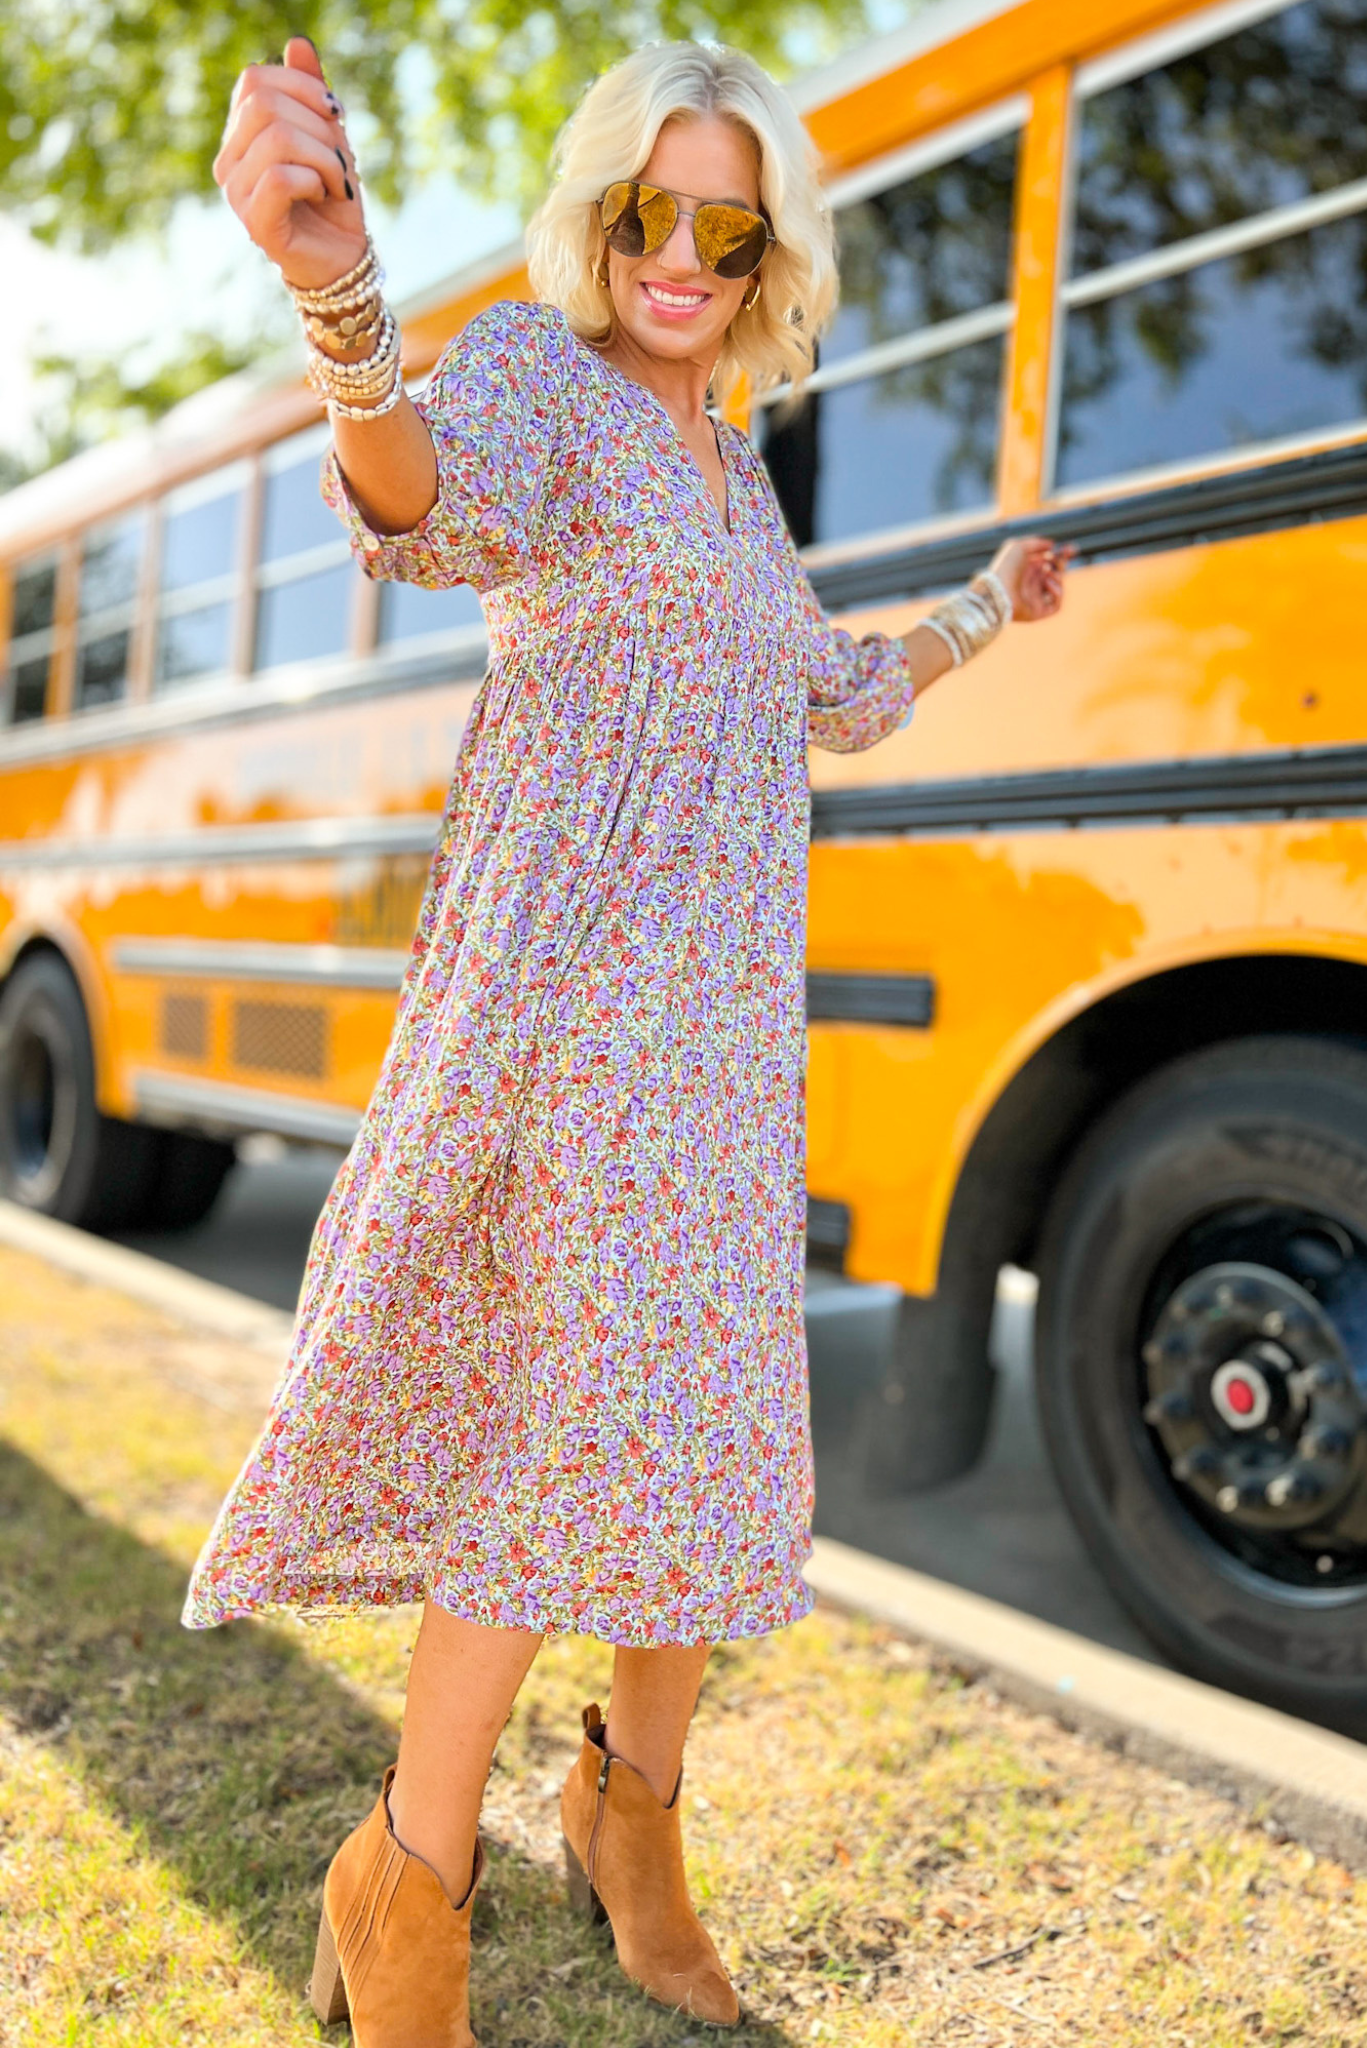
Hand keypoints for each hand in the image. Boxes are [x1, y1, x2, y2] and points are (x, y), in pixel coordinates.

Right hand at [214, 36, 365, 289]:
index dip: (303, 87)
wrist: (342, 258)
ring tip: (336, 183)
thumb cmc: (333, 198)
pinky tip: (322, 197)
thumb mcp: (328, 135)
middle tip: (340, 157)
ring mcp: (236, 194)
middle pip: (265, 105)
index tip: (335, 114)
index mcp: (240, 135)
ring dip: (325, 158)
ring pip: (278, 140)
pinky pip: (282, 177)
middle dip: (319, 125)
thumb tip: (296, 44)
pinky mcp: (254, 223)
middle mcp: (228, 162)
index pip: (254, 80)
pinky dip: (315, 182)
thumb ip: (311, 92)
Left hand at [988, 535, 1073, 621]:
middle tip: (1058, 560)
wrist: (998, 590)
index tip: (1071, 549)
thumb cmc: (1005, 567)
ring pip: (1058, 587)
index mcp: (1026, 569)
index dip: (1062, 555)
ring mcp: (1035, 599)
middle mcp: (1031, 584)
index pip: (1049, 562)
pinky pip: (1056, 605)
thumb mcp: (1019, 547)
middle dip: (1061, 564)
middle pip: (1056, 573)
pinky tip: (1048, 583)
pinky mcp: (1038, 613)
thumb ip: (1037, 543)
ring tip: (1047, 570)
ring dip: (1058, 576)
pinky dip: (1057, 592)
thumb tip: (1053, 545)